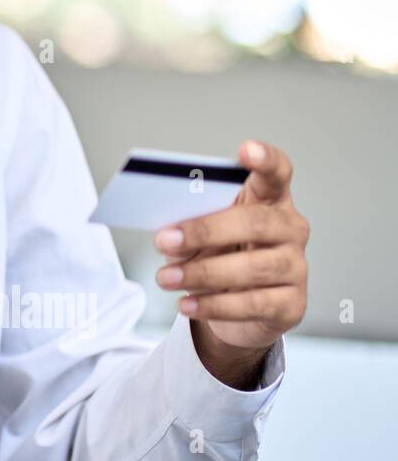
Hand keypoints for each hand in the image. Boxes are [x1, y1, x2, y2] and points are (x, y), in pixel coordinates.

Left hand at [153, 141, 309, 383]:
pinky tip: (187, 302)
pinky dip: (214, 304)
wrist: (241, 310)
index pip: (277, 173)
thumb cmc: (222, 256)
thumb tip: (166, 231)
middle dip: (205, 230)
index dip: (265, 160)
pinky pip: (253, 304)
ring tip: (167, 277)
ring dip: (202, 272)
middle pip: (256, 223)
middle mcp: (290, 230)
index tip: (245, 150)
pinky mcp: (291, 304)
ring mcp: (295, 267)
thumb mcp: (206, 234)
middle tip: (165, 240)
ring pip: (253, 267)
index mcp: (269, 201)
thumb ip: (192, 223)